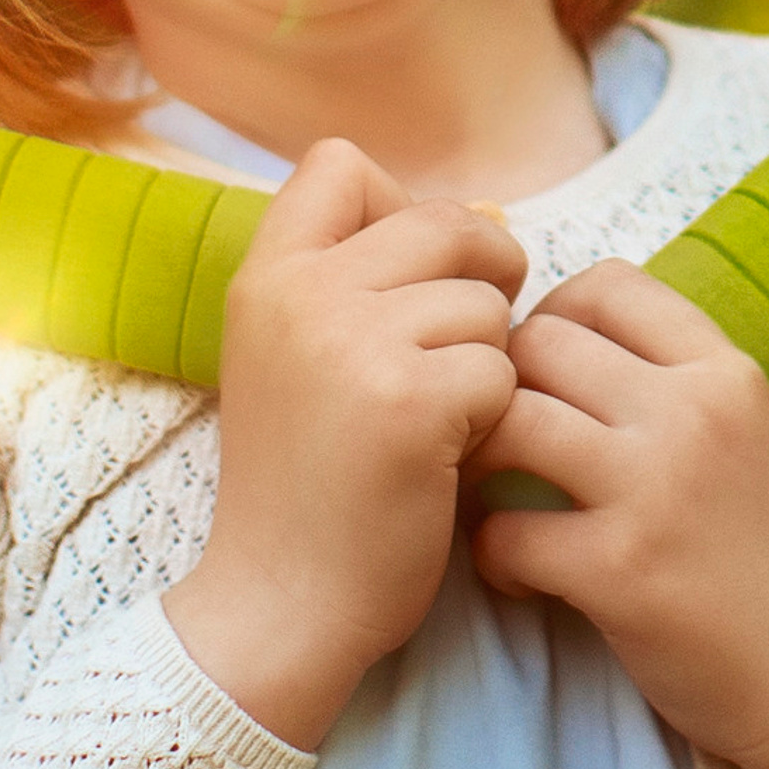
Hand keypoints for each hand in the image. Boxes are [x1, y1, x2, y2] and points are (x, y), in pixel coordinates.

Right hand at [164, 141, 526, 751]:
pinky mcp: (411, 401)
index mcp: (265, 277)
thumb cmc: (306, 481)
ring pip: (485, 298)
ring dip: (488, 357)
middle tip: (463, 348)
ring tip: (440, 418)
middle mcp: (301, 294)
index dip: (397, 203)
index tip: (407, 273)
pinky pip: (502, 366)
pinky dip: (495, 414)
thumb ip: (355, 281)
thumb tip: (483, 222)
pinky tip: (450, 456)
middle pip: (443, 222)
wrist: (279, 605)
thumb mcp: (291, 356)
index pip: (338, 162)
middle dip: (480, 277)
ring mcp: (354, 344)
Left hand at [467, 265, 768, 768]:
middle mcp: (693, 413)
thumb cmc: (762, 551)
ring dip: (481, 462)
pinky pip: (503, 532)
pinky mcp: (621, 570)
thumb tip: (556, 337)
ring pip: (511, 422)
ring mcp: (656, 489)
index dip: (552, 316)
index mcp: (724, 371)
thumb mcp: (742, 432)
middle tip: (505, 443)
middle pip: (541, 344)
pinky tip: (521, 574)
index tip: (545, 374)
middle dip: (502, 389)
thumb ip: (668, 379)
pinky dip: (491, 554)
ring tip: (497, 499)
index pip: (607, 284)